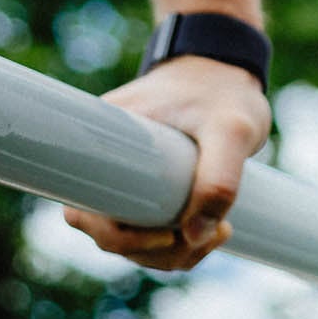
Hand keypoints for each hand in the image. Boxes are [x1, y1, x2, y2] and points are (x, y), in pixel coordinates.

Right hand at [63, 54, 271, 271]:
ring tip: (221, 231)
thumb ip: (220, 178)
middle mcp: (105, 162)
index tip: (169, 236)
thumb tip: (193, 237)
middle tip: (216, 234)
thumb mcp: (233, 129)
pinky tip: (215, 230)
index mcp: (103, 141)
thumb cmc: (225, 91)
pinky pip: (147, 228)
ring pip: (130, 237)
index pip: (84, 210)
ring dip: (172, 251)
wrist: (227, 66)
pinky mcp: (145, 184)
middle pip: (109, 234)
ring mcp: (124, 174)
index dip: (119, 237)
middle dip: (159, 251)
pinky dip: (177, 242)